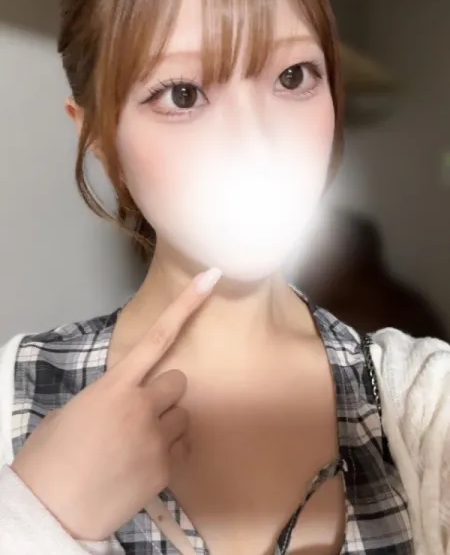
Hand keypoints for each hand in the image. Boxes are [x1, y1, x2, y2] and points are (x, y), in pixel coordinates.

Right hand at [11, 268, 221, 540]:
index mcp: (114, 386)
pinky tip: (145, 463)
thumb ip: (106, 397)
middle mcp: (142, 406)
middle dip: (165, 393)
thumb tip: (121, 400)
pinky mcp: (167, 468)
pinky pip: (184, 446)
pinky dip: (170, 450)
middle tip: (142, 413)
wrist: (50, 511)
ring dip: (168, 423)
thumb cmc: (50, 459)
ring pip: (184, 415)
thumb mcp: (72, 413)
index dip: (187, 304)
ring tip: (140, 443)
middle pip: (179, 381)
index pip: (157, 337)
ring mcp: (158, 438)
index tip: (211, 278)